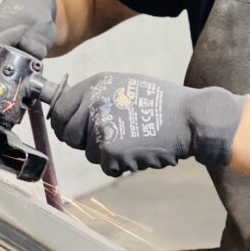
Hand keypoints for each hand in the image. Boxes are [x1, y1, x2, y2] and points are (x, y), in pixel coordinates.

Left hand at [49, 72, 248, 176]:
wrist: (190, 117)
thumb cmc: (161, 102)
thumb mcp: (125, 86)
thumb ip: (96, 97)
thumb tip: (69, 114)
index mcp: (96, 84)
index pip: (59, 109)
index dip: (63, 124)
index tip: (71, 131)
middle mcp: (94, 103)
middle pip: (69, 135)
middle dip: (85, 141)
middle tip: (108, 139)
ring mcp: (101, 127)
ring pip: (89, 153)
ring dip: (107, 153)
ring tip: (132, 138)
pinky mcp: (111, 150)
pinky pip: (106, 166)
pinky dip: (121, 164)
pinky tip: (139, 149)